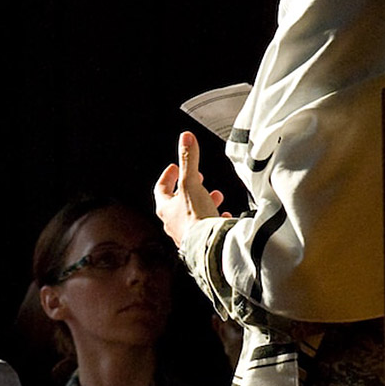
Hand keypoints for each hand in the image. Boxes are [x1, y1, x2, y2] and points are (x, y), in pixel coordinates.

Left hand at [154, 130, 224, 246]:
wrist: (208, 246)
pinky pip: (206, 228)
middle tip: (197, 179)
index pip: (161, 189)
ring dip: (203, 202)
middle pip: (177, 202)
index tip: (175, 167)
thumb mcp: (191, 183)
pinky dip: (214, 218)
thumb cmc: (195, 218)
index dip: (168, 176)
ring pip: (192, 214)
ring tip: (215, 195)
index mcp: (165, 209)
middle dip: (189, 188)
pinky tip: (223, 215)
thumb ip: (189, 160)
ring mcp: (186, 234)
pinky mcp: (200, 242)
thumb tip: (185, 138)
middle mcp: (172, 223)